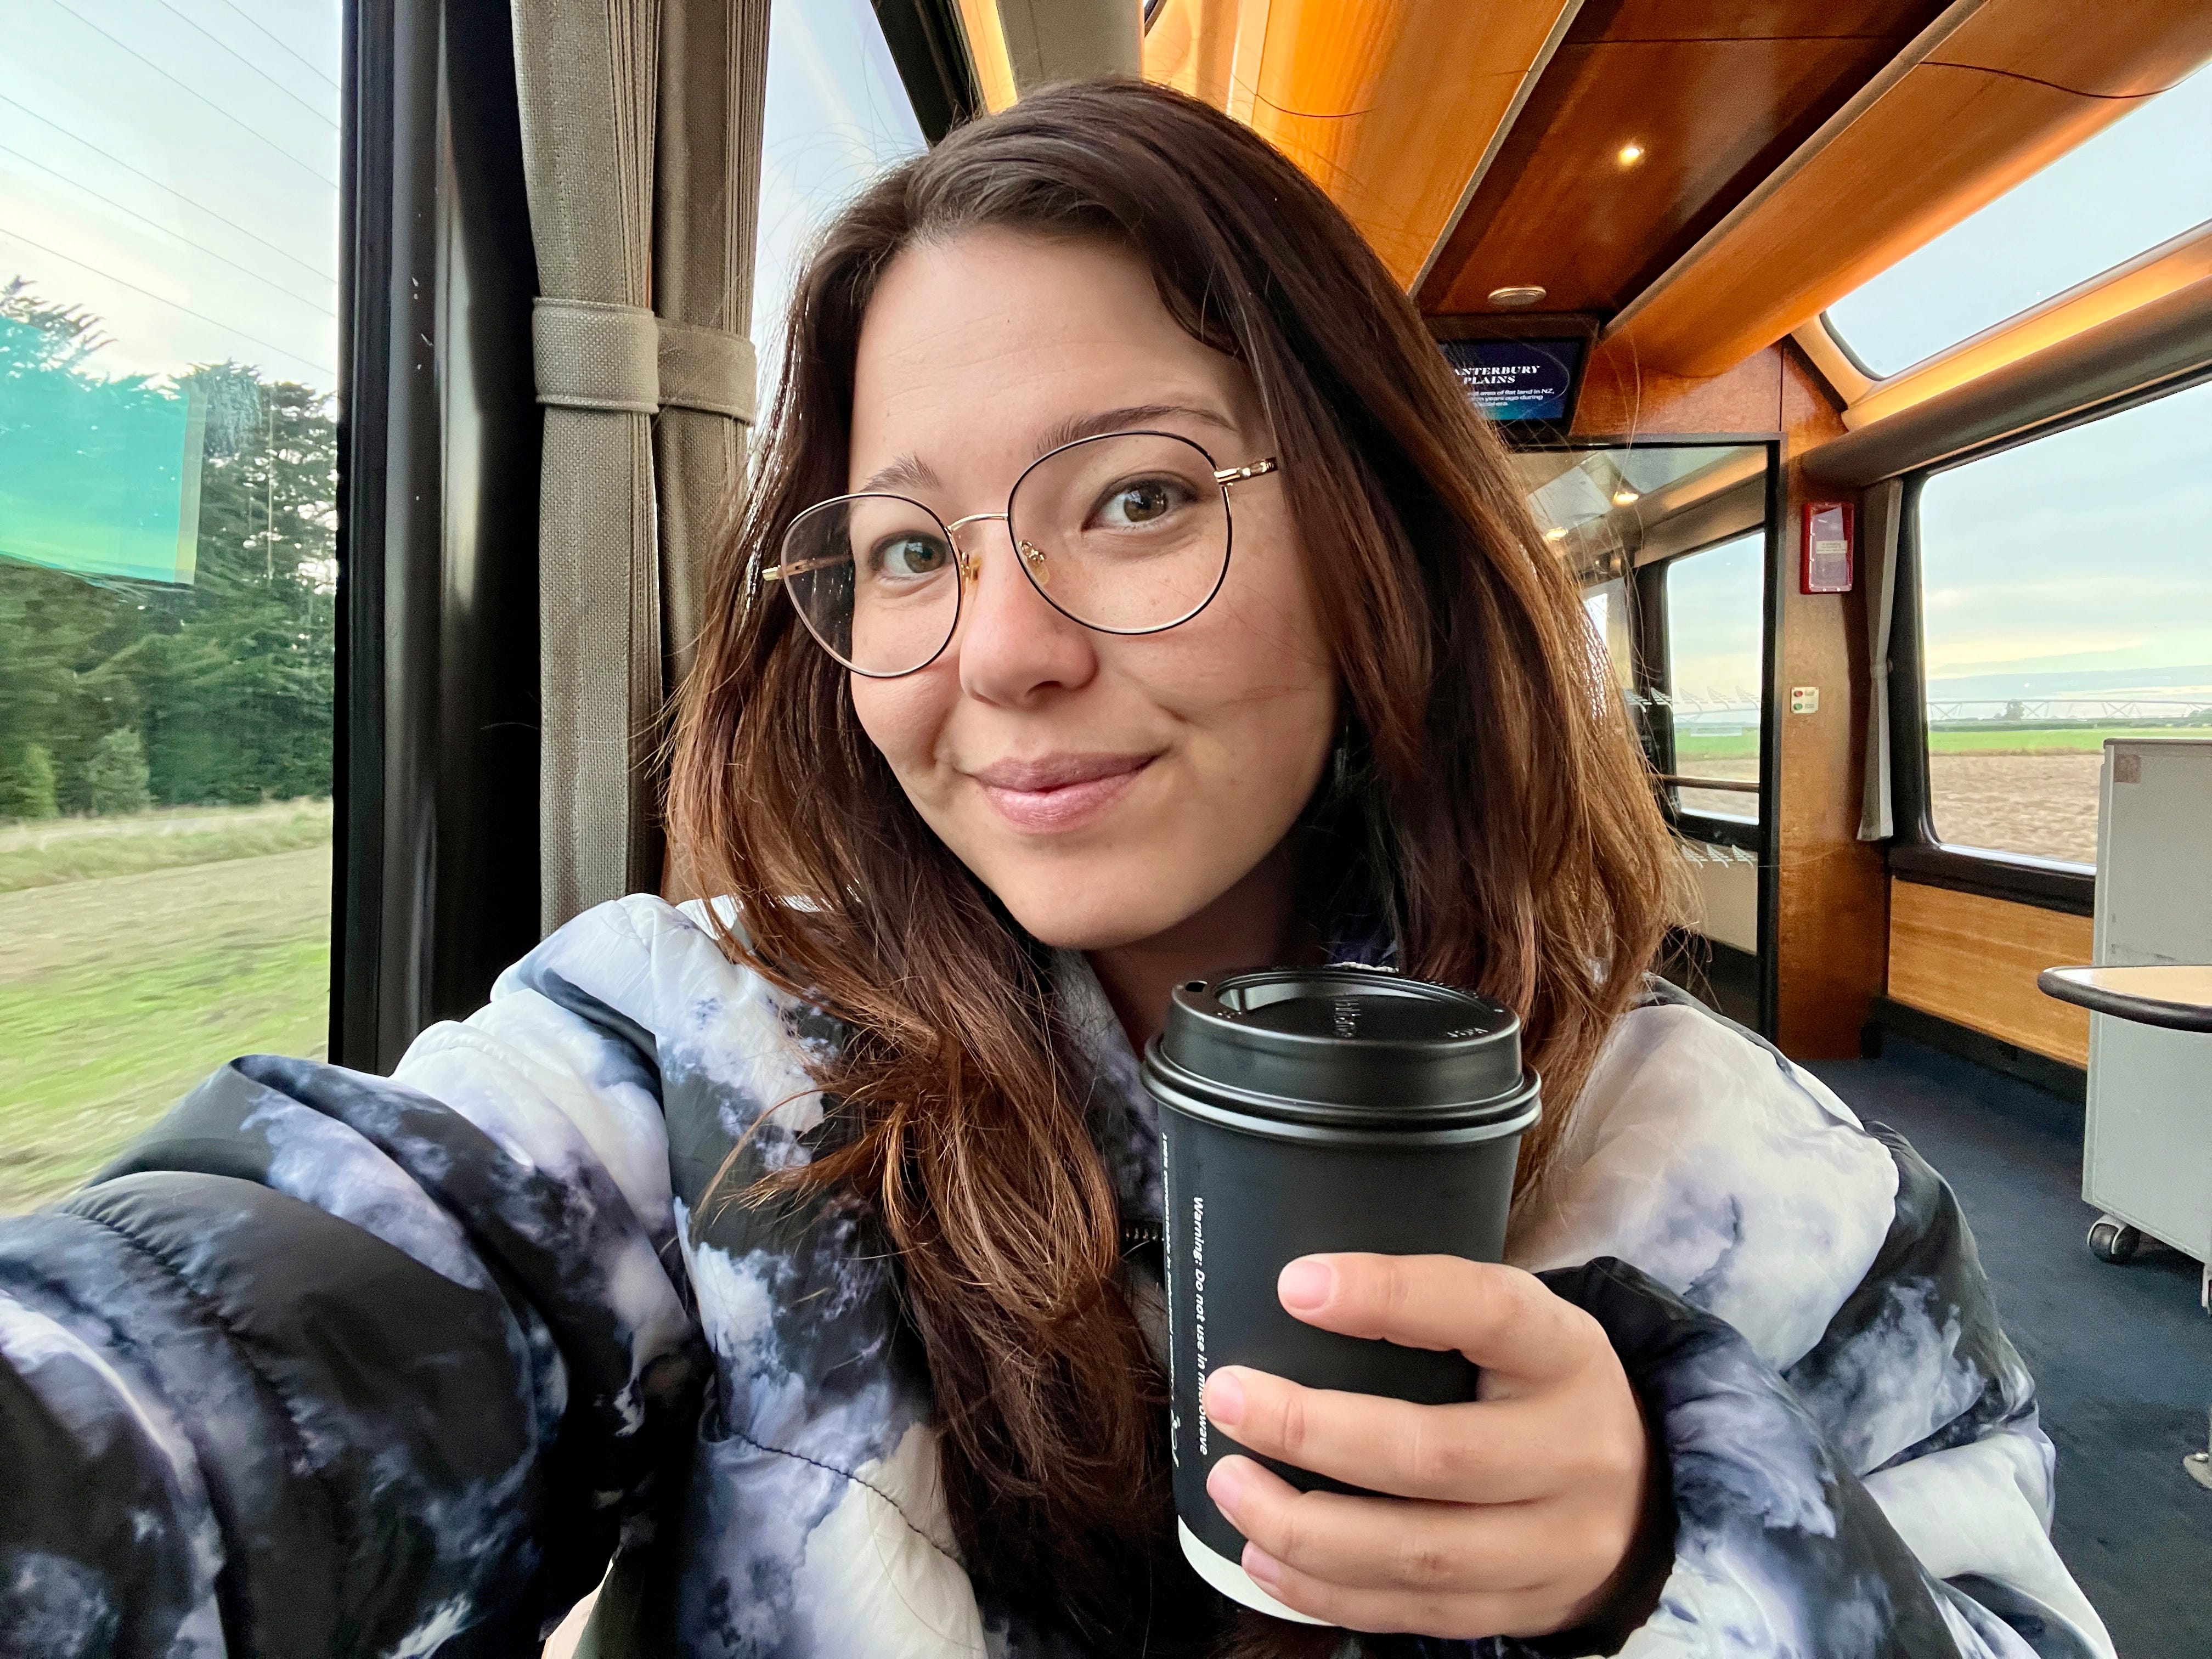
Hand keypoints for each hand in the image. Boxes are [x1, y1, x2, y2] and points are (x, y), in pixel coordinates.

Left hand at [1200, 1253, 1658, 1637]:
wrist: (1635, 1490)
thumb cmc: (1536, 1386)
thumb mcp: (1516, 1327)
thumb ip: (1432, 1310)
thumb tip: (1291, 1293)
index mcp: (1567, 1353)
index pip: (1485, 1311)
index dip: (1390, 1296)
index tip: (1295, 1285)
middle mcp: (1574, 1452)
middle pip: (1435, 1454)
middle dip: (1311, 1431)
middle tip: (1227, 1397)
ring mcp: (1555, 1545)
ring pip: (1417, 1553)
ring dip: (1303, 1525)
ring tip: (1230, 1484)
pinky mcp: (1523, 1609)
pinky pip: (1413, 1613)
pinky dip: (1325, 1591)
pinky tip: (1264, 1556)